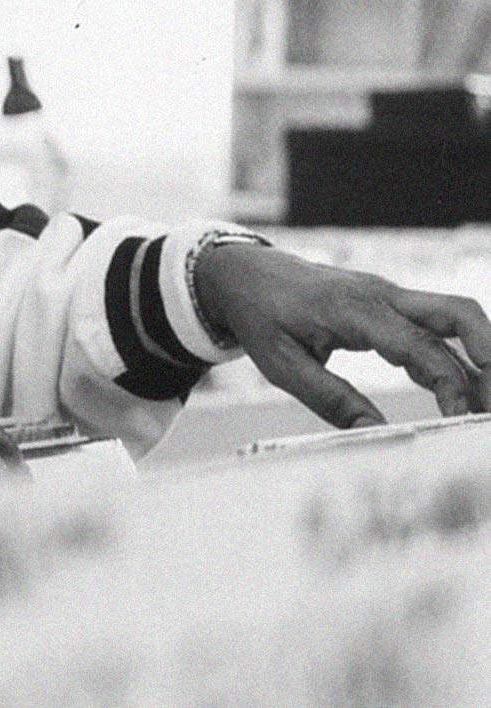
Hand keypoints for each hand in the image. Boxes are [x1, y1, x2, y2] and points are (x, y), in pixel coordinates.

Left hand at [193, 242, 490, 428]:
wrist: (242, 273)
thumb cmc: (259, 317)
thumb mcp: (281, 365)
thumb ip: (331, 399)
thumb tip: (375, 433)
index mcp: (353, 309)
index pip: (420, 345)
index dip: (450, 383)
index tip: (461, 421)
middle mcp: (380, 295)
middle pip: (458, 314)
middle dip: (489, 358)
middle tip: (490, 408)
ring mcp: (387, 295)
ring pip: (453, 316)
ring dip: (480, 356)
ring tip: (482, 408)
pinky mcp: (386, 303)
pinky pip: (433, 325)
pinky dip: (454, 355)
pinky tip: (457, 394)